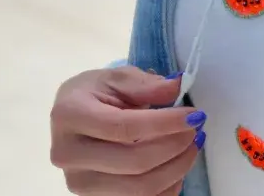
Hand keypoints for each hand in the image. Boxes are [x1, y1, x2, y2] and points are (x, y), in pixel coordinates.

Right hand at [50, 66, 205, 194]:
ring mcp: (79, 182)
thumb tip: (177, 88)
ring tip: (191, 145)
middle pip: (134, 162)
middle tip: (196, 130)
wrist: (72, 118)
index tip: (193, 116)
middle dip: (175, 146)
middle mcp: (68, 154)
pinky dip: (169, 186)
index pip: (123, 127)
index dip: (165, 123)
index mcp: (69, 116)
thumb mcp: (117, 78)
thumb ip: (146, 84)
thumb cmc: (96, 94)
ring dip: (177, 167)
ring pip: (140, 188)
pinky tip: (177, 164)